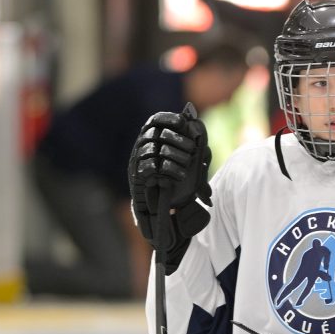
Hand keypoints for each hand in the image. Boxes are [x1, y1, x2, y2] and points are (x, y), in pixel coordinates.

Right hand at [128, 103, 212, 269]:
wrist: (165, 214)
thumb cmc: (179, 187)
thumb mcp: (189, 162)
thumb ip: (192, 144)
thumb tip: (196, 122)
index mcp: (153, 141)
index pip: (155, 121)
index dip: (168, 119)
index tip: (184, 122)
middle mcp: (141, 150)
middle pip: (156, 134)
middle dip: (177, 141)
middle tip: (192, 150)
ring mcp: (138, 164)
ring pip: (154, 150)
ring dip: (174, 157)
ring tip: (187, 166)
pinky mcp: (138, 180)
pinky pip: (151, 169)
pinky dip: (168, 171)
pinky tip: (179, 176)